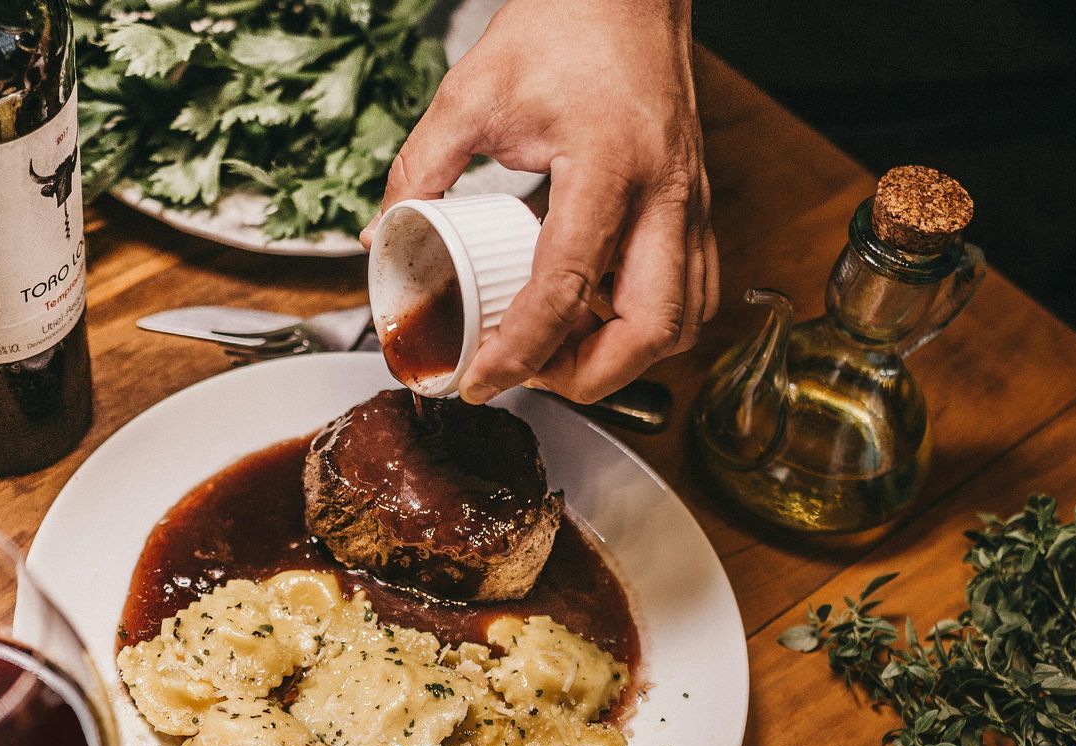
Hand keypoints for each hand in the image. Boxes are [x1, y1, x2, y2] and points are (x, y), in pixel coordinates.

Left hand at [368, 0, 716, 404]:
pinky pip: (694, 289)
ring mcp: (688, 201)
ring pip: (685, 319)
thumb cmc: (565, 25)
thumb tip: (381, 234)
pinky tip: (598, 314)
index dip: (520, 351)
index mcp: (606, 165)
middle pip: (652, 329)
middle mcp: (663, 192)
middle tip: (534, 376)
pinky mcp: (694, 204)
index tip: (481, 380)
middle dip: (591, 376)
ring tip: (563, 350)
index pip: (565, 288)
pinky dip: (649, 322)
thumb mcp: (472, 93)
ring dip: (627, 356)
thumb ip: (420, 167)